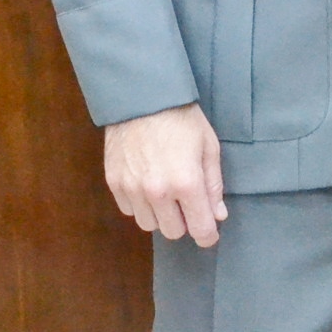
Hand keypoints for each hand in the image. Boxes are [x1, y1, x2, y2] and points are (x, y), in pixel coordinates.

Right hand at [104, 103, 226, 246]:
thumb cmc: (182, 118)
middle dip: (183, 221)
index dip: (208, 235)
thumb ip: (213, 185)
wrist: (142, 96)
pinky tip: (146, 184)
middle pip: (173, 232)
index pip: (200, 229)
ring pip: (149, 225)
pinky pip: (129, 210)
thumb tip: (217, 216)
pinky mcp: (114, 183)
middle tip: (186, 202)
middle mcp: (158, 192)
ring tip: (164, 191)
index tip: (209, 233)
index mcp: (187, 183)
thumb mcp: (208, 147)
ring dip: (160, 215)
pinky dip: (139, 204)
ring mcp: (132, 189)